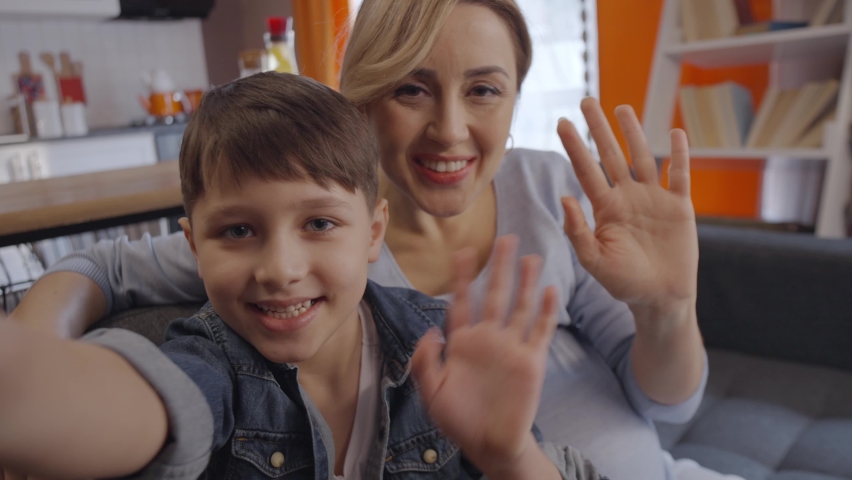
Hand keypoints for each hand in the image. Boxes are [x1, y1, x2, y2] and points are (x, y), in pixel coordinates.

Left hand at [411, 235, 558, 476]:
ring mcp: (511, 348)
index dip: (463, 277)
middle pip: (495, 294)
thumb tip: (430, 332)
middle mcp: (488, 338)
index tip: (463, 252)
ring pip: (520, 307)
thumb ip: (426, 363)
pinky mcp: (531, 361)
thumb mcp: (432, 393)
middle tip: (505, 240)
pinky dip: (546, 311)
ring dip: (526, 282)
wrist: (489, 444)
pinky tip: (550, 290)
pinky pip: (540, 331)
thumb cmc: (459, 420)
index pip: (463, 301)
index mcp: (463, 342)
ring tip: (531, 257)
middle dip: (499, 267)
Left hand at [558, 98, 697, 315]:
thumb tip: (564, 197)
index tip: (561, 123)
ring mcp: (654, 200)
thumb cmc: (624, 284)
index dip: (575, 147)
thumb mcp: (595, 261)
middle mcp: (628, 198)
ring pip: (644, 158)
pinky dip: (680, 155)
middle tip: (586, 100)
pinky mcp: (680, 207)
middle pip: (611, 156)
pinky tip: (677, 133)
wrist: (660, 299)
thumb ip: (578, 231)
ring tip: (622, 108)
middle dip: (599, 129)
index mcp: (605, 209)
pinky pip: (681, 176)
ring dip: (634, 133)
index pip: (586, 170)